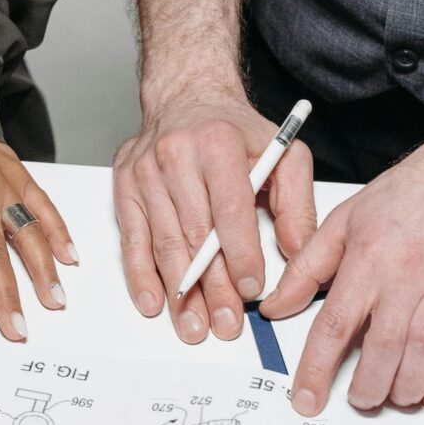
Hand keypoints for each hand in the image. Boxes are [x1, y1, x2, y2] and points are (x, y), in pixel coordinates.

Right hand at [112, 89, 316, 345]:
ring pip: (164, 243)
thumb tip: (298, 252)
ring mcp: (145, 172)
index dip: (240, 253)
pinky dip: (141, 275)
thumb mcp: (283, 153)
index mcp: (218, 143)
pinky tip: (154, 302)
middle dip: (212, 286)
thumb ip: (297, 203)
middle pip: (195, 234)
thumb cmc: (236, 131)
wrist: (187, 98)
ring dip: (180, 292)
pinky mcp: (125, 186)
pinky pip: (132, 239)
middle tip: (226, 324)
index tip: (252, 289)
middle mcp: (176, 155)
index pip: (229, 209)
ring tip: (195, 326)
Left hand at [258, 123, 423, 414]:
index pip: (334, 326)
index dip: (316, 370)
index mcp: (368, 258)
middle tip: (358, 399)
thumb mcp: (345, 220)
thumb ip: (307, 268)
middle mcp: (407, 275)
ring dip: (403, 389)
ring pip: (421, 356)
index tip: (305, 399)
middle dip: (365, 388)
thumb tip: (276, 306)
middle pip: (381, 350)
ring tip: (392, 396)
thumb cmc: (410, 193)